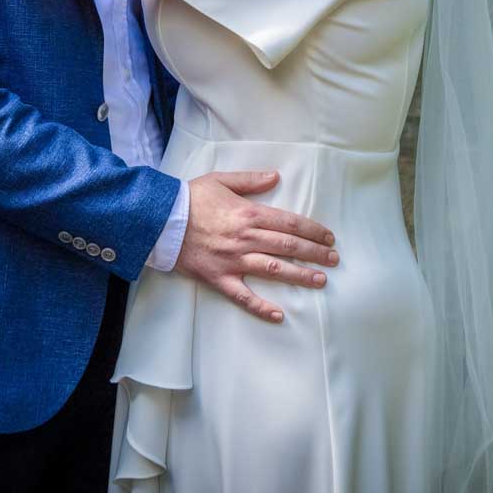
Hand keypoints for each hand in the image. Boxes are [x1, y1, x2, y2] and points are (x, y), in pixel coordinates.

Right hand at [175, 171, 337, 324]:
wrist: (159, 220)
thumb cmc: (190, 198)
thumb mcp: (220, 180)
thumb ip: (250, 179)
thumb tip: (276, 177)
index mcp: (248, 214)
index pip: (289, 223)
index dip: (312, 230)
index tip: (328, 237)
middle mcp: (245, 239)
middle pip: (288, 246)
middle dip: (314, 253)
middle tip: (334, 260)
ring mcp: (233, 261)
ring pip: (273, 270)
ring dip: (299, 276)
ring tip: (320, 281)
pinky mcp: (218, 278)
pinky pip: (243, 296)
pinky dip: (261, 307)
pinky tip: (279, 315)